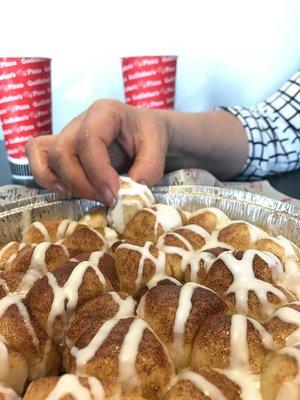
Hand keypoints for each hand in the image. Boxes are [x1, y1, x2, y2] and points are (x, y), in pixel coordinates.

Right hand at [26, 99, 169, 203]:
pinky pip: (37, 157)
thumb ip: (150, 166)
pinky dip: (46, 177)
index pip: (89, 140)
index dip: (98, 171)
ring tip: (89, 197)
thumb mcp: (158, 145)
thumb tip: (134, 186)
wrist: (144, 133)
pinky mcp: (61, 148)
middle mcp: (80, 121)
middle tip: (107, 199)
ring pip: (47, 157)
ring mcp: (67, 134)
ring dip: (65, 183)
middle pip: (63, 151)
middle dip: (82, 183)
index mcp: (105, 112)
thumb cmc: (149, 135)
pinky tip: (67, 192)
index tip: (114, 194)